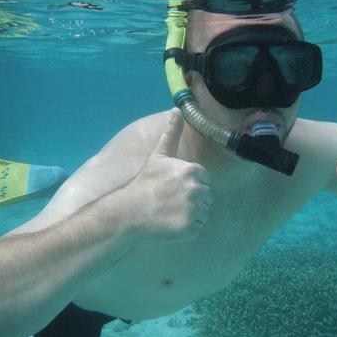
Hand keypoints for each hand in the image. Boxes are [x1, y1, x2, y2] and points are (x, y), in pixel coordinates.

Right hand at [108, 109, 211, 241]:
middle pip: (206, 196)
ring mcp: (193, 209)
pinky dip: (188, 227)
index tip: (173, 187)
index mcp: (192, 170)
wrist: (129, 211)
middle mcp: (196, 189)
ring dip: (192, 213)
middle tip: (172, 200)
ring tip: (172, 211)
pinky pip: (199, 227)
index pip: (204, 179)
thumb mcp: (159, 155)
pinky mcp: (190, 227)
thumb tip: (177, 109)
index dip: (190, 183)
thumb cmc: (145, 182)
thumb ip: (172, 133)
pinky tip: (172, 222)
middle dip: (193, 198)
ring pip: (204, 212)